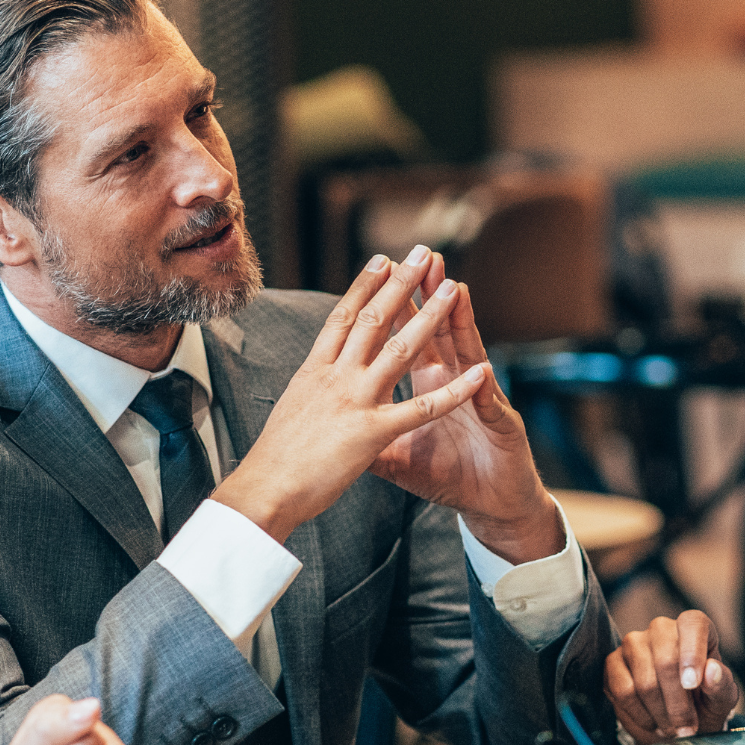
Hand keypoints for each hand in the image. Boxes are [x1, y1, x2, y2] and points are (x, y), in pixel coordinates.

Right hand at [213, 249, 490, 543]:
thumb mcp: (291, 412)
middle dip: (400, 284)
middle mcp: (334, 378)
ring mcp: (354, 401)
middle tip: (423, 253)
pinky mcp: (373, 433)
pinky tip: (480, 373)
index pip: (341, 318)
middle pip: (372, 320)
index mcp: (313, 372)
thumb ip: (311, 392)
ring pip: (400, 350)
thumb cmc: (273, 461)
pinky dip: (455, 391)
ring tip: (453, 288)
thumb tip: (312, 381)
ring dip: (430, 317)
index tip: (382, 260)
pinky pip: (423, 408)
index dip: (364, 286)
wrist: (264, 490)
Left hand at [370, 253, 561, 563]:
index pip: (408, 337)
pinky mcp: (503, 427)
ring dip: (462, 323)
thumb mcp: (399, 456)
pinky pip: (490, 407)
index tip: (381, 275)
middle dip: (429, 295)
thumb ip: (368, 436)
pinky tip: (483, 372)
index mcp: (429, 385)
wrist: (492, 503)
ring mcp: (482, 401)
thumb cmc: (451, 475)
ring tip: (456, 290)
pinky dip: (484, 391)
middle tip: (422, 257)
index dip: (397, 308)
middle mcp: (457, 383)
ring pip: (470, 355)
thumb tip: (327, 426)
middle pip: (440, 332)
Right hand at [605, 610, 740, 742]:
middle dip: (678, 704)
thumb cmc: (704, 703)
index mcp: (694, 627)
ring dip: (660, 714)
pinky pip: (623, 691)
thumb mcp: (721, 699)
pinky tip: (652, 722)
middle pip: (666, 662)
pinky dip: (640, 715)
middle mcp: (662, 628)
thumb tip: (712, 670)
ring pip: (645, 682)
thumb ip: (722, 685)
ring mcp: (633, 643)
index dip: (692, 654)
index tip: (692, 686)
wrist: (677, 722)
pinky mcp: (613, 662)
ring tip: (672, 728)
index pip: (693, 625)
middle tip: (687, 729)